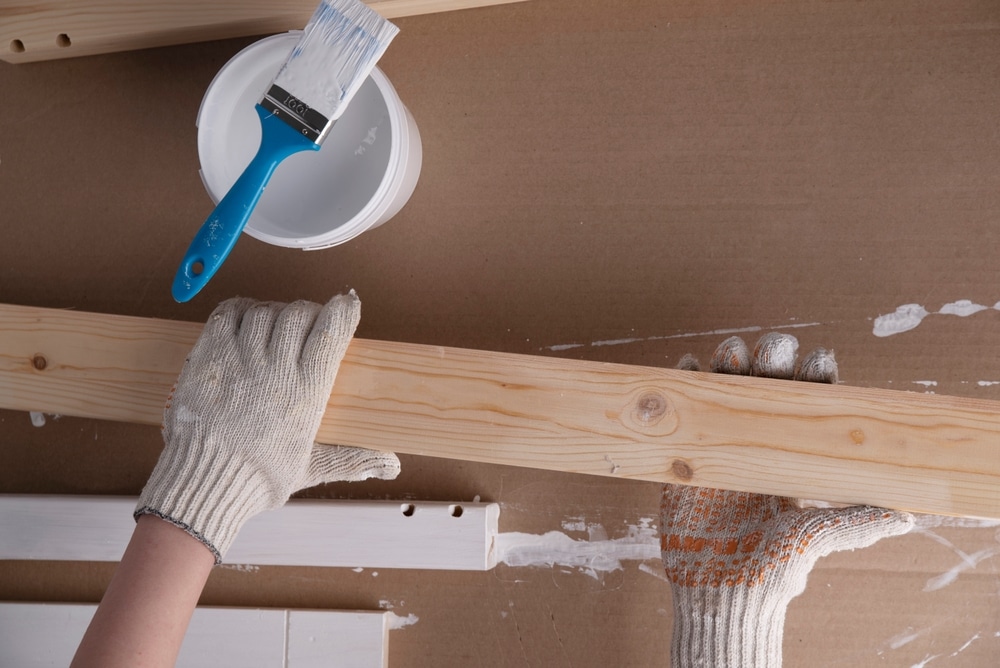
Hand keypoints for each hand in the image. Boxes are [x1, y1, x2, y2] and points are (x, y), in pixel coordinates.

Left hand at [136, 293, 399, 562]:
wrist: (205, 484)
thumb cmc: (258, 478)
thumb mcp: (314, 468)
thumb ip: (355, 459)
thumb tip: (392, 466)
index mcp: (307, 392)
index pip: (330, 333)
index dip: (343, 311)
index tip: (348, 303)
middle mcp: (276, 370)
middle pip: (298, 314)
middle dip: (308, 311)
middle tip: (307, 322)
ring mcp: (240, 360)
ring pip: (265, 311)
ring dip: (274, 312)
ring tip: (275, 326)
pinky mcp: (209, 357)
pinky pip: (227, 314)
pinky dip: (239, 309)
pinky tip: (245, 320)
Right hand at [662, 334, 912, 666]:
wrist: (721, 592)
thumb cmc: (774, 569)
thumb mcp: (814, 540)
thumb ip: (852, 524)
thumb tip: (904, 516)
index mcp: (792, 458)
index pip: (806, 407)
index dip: (812, 379)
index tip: (818, 360)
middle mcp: (757, 445)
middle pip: (764, 388)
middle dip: (770, 360)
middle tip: (774, 348)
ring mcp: (719, 446)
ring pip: (724, 393)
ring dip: (728, 365)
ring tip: (732, 352)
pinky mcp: (685, 456)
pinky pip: (684, 413)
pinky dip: (683, 387)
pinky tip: (688, 368)